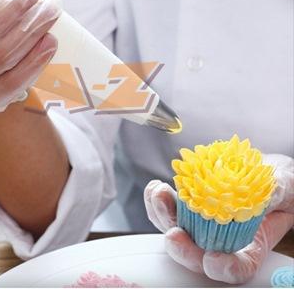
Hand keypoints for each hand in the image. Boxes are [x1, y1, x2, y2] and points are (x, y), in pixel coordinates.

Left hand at [144, 154, 293, 283]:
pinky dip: (157, 202)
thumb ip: (276, 193)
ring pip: (178, 231)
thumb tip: (266, 194)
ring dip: (163, 217)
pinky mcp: (186, 206)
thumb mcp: (284, 187)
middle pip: (199, 254)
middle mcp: (222, 237)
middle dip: (183, 249)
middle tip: (174, 235)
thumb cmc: (275, 183)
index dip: (226, 268)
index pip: (239, 265)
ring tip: (159, 196)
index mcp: (251, 242)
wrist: (256, 170)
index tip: (214, 260)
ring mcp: (200, 222)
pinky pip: (168, 210)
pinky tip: (156, 189)